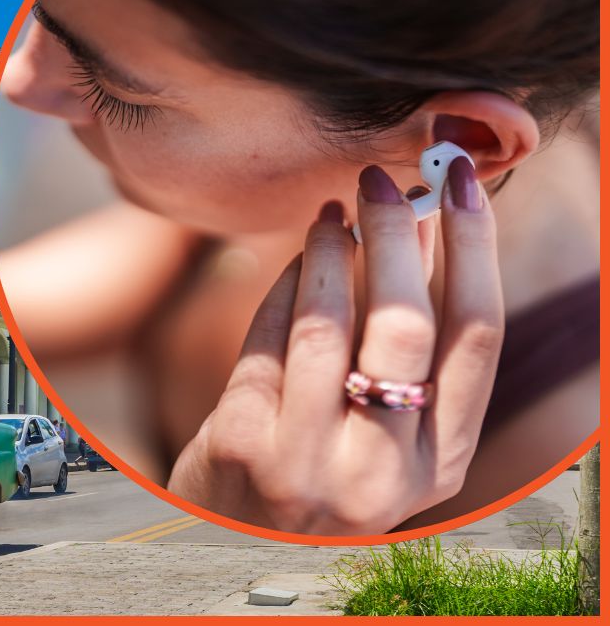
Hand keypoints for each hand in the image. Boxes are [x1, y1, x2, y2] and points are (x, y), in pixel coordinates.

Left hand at [168, 162, 503, 534]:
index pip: (477, 336)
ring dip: (330, 251)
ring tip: (331, 214)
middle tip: (382, 183)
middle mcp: (381, 473)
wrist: (232, 528)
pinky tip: (293, 263)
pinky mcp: (241, 444)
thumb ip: (410, 348)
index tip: (463, 188)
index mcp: (438, 465)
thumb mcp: (383, 429)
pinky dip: (283, 287)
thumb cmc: (319, 464)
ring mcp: (305, 463)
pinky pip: (268, 336)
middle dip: (395, 237)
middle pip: (406, 324)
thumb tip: (426, 225)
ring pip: (327, 323)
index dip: (474, 249)